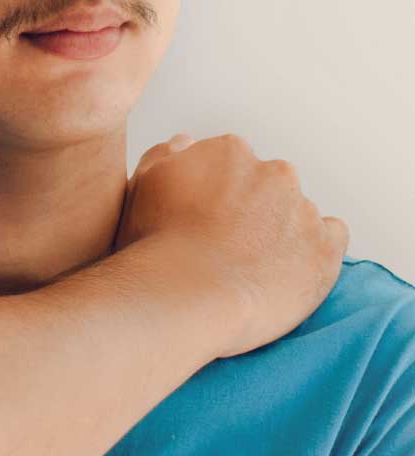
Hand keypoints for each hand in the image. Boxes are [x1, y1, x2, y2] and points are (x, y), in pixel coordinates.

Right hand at [117, 133, 348, 357]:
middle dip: (251, 209)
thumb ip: (165, 155)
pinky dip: (313, 249)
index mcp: (229, 153)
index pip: (230, 163)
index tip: (200, 219)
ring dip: (278, 231)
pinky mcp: (324, 247)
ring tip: (247, 266)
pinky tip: (285, 268)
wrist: (185, 296)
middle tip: (222, 244)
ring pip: (296, 212)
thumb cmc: (156, 245)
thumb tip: (185, 142)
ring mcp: (302, 209)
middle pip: (268, 184)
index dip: (214, 193)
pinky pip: (331, 238)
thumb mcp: (142, 186)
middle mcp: (273, 173)